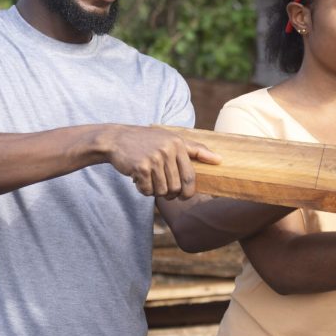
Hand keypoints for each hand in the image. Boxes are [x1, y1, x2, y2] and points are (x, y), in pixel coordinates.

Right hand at [103, 126, 219, 199]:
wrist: (116, 139)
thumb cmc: (147, 141)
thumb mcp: (172, 139)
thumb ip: (195, 149)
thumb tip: (219, 160)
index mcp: (179, 144)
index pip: (190, 176)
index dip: (189, 191)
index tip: (185, 196)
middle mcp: (168, 150)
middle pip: (176, 187)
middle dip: (171, 194)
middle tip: (163, 190)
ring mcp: (154, 158)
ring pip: (162, 191)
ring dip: (155, 191)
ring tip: (149, 180)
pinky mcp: (141, 167)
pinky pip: (147, 190)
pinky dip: (143, 190)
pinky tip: (138, 179)